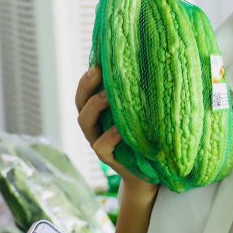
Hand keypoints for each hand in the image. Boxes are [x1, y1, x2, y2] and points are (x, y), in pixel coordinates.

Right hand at [75, 67, 158, 198]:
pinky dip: (109, 136)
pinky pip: (101, 146)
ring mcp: (97, 141)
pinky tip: (119, 129)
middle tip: (98, 70)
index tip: (99, 60)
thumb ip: (138, 94)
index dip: (89, 75)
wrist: (153, 171)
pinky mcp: (107, 158)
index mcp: (100, 110)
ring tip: (107, 95)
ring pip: (85, 121)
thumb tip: (150, 63)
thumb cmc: (149, 134)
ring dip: (94, 106)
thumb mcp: (142, 112)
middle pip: (80, 101)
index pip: (87, 89)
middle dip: (86, 85)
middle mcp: (94, 124)